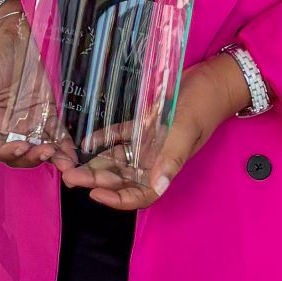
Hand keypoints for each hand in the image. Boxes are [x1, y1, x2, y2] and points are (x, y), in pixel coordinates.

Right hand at [0, 4, 75, 170]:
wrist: (15, 35)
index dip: (4, 153)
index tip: (19, 148)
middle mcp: (6, 126)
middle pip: (16, 154)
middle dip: (31, 157)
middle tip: (45, 151)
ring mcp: (27, 121)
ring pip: (37, 148)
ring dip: (51, 157)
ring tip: (63, 160)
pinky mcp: (45, 113)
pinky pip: (54, 133)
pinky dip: (64, 145)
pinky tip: (70, 153)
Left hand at [60, 52, 249, 210]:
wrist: (212, 81)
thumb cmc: (202, 106)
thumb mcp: (185, 131)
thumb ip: (171, 159)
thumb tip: (158, 186)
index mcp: (166, 167)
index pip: (140, 194)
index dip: (117, 199)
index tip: (94, 194)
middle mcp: (154, 159)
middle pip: (122, 179)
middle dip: (95, 181)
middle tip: (69, 176)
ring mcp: (147, 143)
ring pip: (116, 160)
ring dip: (94, 164)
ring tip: (69, 163)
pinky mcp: (143, 125)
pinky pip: (119, 137)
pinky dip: (103, 139)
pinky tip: (86, 140)